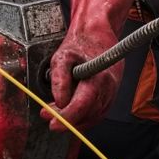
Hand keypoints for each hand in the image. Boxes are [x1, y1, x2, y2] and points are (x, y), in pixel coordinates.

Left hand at [43, 0, 141, 133]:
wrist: (98, 35)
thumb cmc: (79, 44)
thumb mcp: (62, 56)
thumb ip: (59, 79)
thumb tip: (59, 101)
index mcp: (99, 77)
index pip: (83, 105)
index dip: (67, 118)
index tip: (52, 124)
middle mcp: (109, 88)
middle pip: (88, 114)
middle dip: (66, 119)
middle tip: (46, 116)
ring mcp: (112, 93)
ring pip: (93, 117)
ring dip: (73, 119)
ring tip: (52, 112)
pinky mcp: (110, 96)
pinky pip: (96, 113)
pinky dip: (82, 117)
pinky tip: (66, 112)